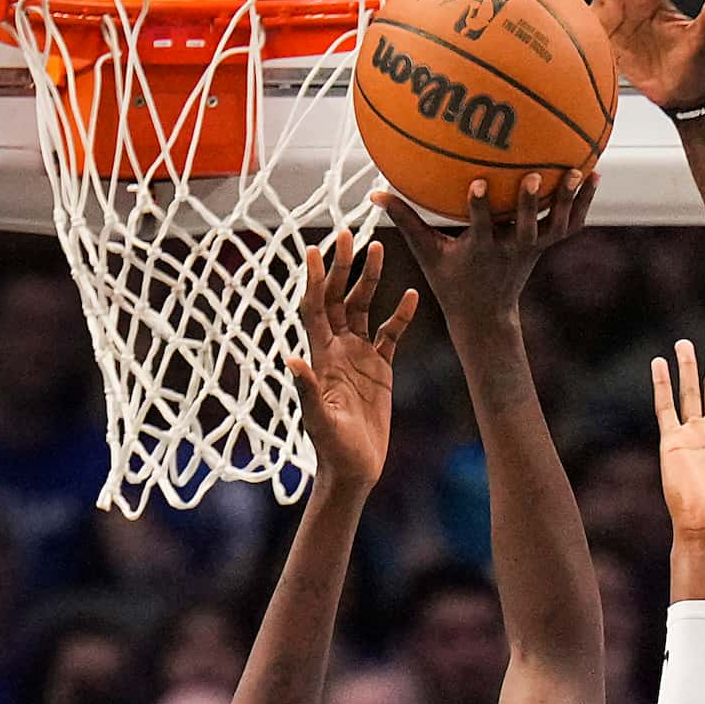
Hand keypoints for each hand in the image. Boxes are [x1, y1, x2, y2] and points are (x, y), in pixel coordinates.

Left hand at [288, 229, 418, 492]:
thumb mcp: (319, 420)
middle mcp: (338, 350)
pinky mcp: (381, 369)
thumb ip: (308, 390)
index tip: (315, 250)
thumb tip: (292, 361)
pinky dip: (401, 315)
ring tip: (379, 250)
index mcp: (321, 357)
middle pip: (340, 299)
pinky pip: (392, 334)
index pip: (316, 309)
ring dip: (370, 280)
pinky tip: (412, 296)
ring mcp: (360, 357)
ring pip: (365, 309)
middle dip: (344, 267)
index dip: (316, 280)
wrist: (354, 468)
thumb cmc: (332, 448)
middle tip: (349, 235)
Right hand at [377, 172, 596, 330]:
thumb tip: (374, 192)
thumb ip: (405, 221)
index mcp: (481, 250)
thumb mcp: (427, 255)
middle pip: (525, 228)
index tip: (477, 183)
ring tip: (579, 170)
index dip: (479, 207)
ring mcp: (532, 249)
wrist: (486, 315)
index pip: (480, 227)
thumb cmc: (452, 281)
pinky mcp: (545, 246)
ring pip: (555, 226)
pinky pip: (569, 224)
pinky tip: (592, 173)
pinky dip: (582, 202)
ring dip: (568, 200)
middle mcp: (511, 250)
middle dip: (527, 204)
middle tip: (533, 175)